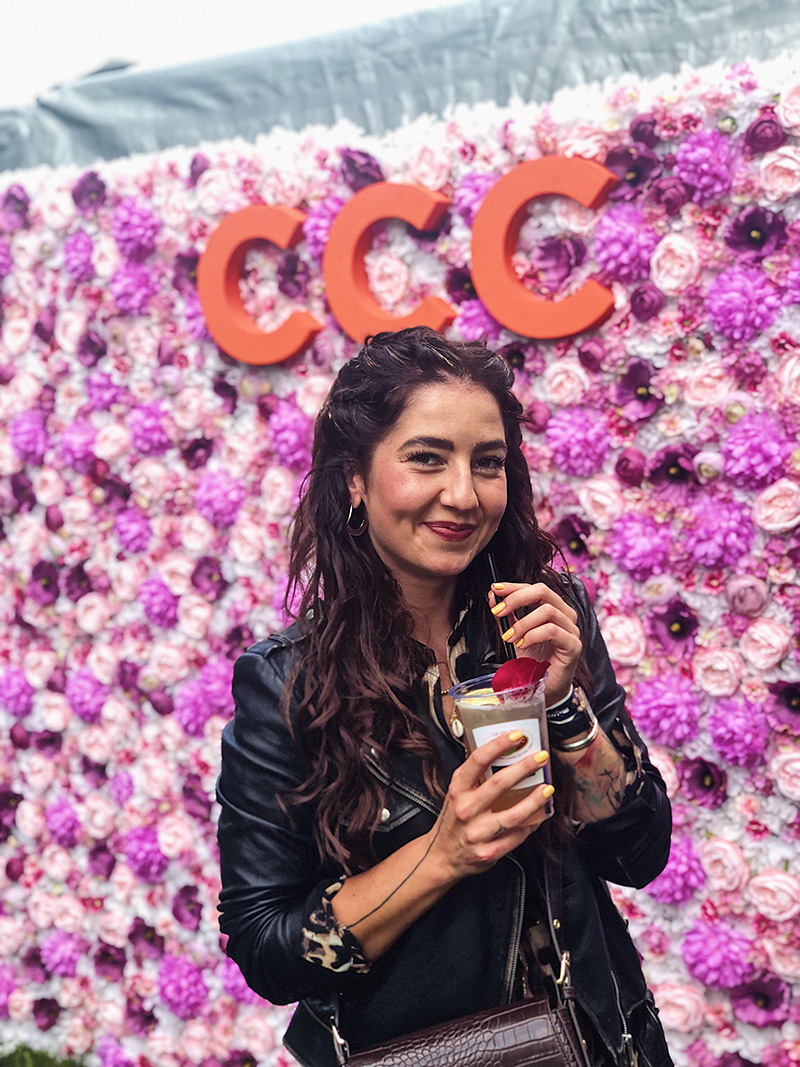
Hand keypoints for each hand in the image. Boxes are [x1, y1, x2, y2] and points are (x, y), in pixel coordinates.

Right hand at [429, 729, 552, 880]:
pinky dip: (529, 827)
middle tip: (541, 757)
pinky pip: (514, 838)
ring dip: (534, 800)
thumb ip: (474, 776)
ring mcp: (476, 833)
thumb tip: (501, 752)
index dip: (498, 745)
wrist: (440, 856)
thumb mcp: (456, 793)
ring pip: (512, 815)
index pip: (478, 761)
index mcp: (458, 789)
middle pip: (499, 784)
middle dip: (524, 768)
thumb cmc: (453, 819)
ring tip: (547, 789)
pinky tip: (539, 818)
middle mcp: (466, 809)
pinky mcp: (487, 853)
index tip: (516, 735)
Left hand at [489, 581, 581, 705]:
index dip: (514, 586)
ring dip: (523, 623)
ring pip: (547, 611)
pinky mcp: (573, 646)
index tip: (495, 589)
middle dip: (516, 598)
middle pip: (543, 591)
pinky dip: (533, 635)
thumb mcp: (515, 634)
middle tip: (499, 611)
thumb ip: (506, 615)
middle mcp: (565, 615)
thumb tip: (493, 595)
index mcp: (553, 608)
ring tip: (510, 637)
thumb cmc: (533, 661)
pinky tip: (522, 644)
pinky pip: (553, 631)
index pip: (535, 588)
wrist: (543, 688)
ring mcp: (572, 630)